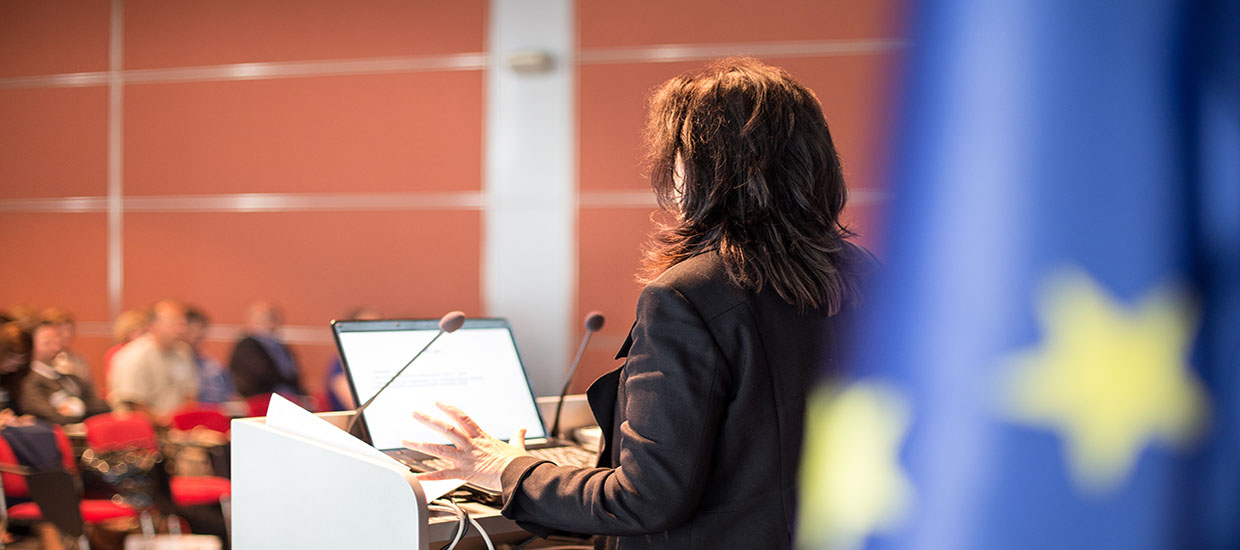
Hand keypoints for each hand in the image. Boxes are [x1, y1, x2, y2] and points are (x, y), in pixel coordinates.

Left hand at [403, 402, 530, 492]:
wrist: (516, 475)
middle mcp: (469, 445)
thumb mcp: (517, 446)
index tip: (438, 401)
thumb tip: (522, 429)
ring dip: (420, 444)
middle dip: (428, 420)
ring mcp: (465, 458)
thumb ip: (517, 436)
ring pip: (438, 449)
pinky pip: (443, 476)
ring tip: (405, 440)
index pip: (462, 417)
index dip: (449, 408)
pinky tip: (416, 477)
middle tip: (415, 413)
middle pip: (445, 428)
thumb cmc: (517, 463)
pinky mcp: (464, 473)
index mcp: (480, 437)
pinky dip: (428, 477)